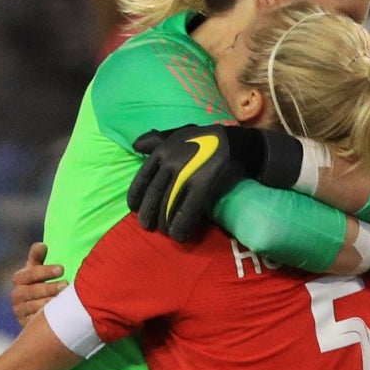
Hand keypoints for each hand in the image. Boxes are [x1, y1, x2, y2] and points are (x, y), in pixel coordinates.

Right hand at [10, 243, 63, 327]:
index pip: (29, 274)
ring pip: (33, 307)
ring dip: (50, 303)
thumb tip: (41, 245)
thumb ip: (38, 256)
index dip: (45, 271)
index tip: (61, 269)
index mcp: (20, 279)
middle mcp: (17, 294)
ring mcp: (20, 310)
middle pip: (31, 291)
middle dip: (49, 288)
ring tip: (65, 300)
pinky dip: (46, 319)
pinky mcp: (25, 324)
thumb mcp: (38, 269)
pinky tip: (60, 315)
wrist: (37, 307)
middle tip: (66, 285)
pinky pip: (35, 322)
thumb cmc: (41, 282)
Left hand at [129, 124, 299, 241]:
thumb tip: (135, 145)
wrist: (236, 144)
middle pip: (154, 193)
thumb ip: (156, 139)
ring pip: (168, 204)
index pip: (143, 176)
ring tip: (163, 233)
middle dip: (148, 213)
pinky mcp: (203, 186)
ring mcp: (186, 175)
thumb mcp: (178, 133)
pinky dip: (181, 225)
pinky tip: (179, 236)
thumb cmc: (205, 139)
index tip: (133, 208)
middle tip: (146, 226)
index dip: (136, 195)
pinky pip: (188, 210)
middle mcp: (171, 162)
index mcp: (162, 150)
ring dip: (163, 222)